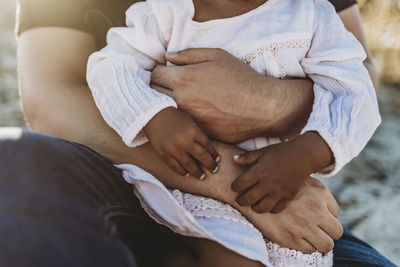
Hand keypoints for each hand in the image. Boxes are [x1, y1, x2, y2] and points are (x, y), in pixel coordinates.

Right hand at [144, 107, 219, 178]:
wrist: (153, 115)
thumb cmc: (174, 117)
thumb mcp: (190, 122)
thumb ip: (198, 134)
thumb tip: (208, 149)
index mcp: (193, 131)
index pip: (208, 146)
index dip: (214, 154)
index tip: (217, 160)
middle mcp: (185, 141)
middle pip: (202, 156)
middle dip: (210, 165)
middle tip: (214, 170)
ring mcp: (174, 149)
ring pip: (189, 165)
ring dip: (197, 172)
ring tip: (202, 176)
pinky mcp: (164, 154)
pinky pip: (175, 167)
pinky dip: (182, 171)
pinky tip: (187, 174)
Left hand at [151, 48, 278, 142]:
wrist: (262, 106)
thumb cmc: (241, 78)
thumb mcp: (217, 56)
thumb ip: (188, 55)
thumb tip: (167, 57)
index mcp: (183, 79)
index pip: (154, 75)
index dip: (159, 71)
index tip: (166, 72)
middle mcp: (182, 101)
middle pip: (155, 94)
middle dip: (159, 88)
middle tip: (170, 85)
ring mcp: (189, 120)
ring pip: (167, 111)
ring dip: (169, 104)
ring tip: (182, 99)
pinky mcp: (198, 132)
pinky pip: (183, 124)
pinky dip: (184, 119)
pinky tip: (196, 113)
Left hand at [231, 141, 311, 213]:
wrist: (304, 156)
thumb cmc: (281, 151)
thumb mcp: (263, 151)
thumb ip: (247, 157)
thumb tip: (233, 160)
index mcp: (259, 172)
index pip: (240, 184)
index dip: (234, 187)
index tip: (235, 187)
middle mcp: (267, 184)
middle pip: (248, 199)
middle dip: (241, 201)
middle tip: (240, 200)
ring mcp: (278, 192)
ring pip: (262, 208)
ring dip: (254, 208)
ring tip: (253, 204)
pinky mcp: (288, 197)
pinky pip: (277, 209)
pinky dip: (270, 209)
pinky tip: (268, 205)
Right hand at [249, 177, 342, 252]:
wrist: (250, 191)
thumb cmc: (274, 185)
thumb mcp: (298, 181)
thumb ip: (314, 192)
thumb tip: (325, 205)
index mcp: (320, 193)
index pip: (336, 213)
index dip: (327, 217)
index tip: (318, 218)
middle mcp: (316, 210)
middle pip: (337, 231)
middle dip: (328, 232)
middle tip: (318, 231)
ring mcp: (304, 225)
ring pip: (326, 245)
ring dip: (319, 242)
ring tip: (309, 238)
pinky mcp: (291, 238)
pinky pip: (308, 250)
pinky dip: (304, 246)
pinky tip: (295, 238)